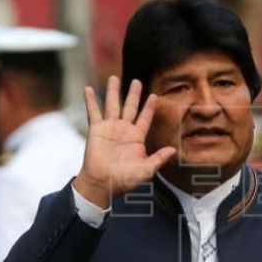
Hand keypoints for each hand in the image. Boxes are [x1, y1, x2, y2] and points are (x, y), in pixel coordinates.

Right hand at [74, 76, 175, 207]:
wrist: (103, 183)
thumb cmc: (124, 179)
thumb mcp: (146, 170)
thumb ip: (159, 159)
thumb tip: (173, 150)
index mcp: (137, 138)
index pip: (145, 118)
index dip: (149, 107)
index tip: (154, 95)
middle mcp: (124, 130)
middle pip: (130, 107)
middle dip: (133, 94)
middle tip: (136, 81)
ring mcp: (109, 128)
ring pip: (112, 105)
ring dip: (113, 91)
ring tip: (113, 78)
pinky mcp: (96, 130)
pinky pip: (93, 112)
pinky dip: (90, 100)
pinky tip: (88, 88)